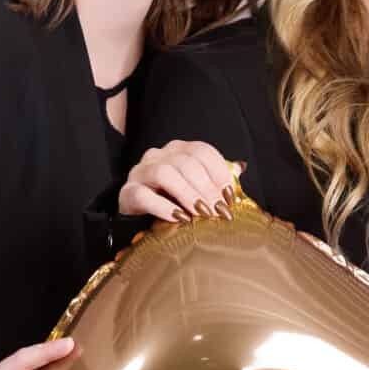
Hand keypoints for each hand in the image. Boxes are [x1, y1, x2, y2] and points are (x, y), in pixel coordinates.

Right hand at [118, 140, 237, 222]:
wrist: (136, 220)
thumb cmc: (171, 201)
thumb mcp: (195, 189)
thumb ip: (215, 178)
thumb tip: (241, 167)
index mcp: (177, 150)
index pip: (202, 151)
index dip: (219, 173)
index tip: (229, 196)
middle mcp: (158, 155)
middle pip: (186, 163)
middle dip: (207, 188)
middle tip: (218, 211)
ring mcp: (140, 172)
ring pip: (165, 173)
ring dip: (187, 194)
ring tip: (201, 214)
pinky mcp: (127, 193)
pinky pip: (143, 195)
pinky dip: (163, 207)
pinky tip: (179, 218)